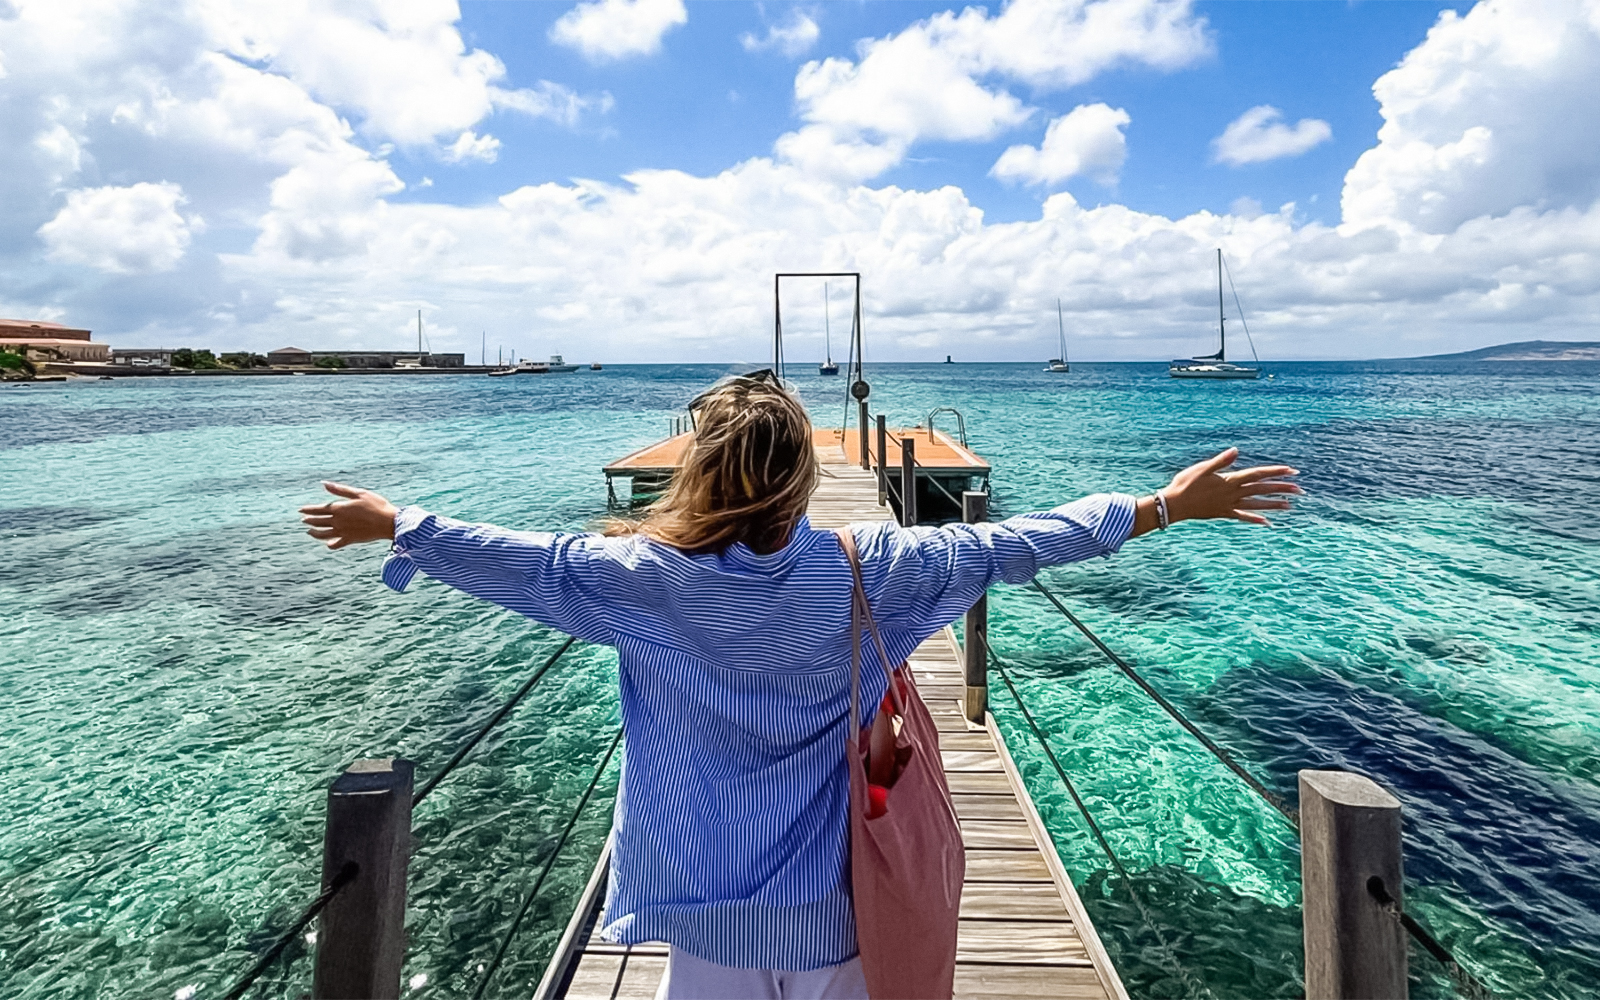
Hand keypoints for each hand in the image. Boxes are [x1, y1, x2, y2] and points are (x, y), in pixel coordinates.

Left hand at [299, 482, 398, 548]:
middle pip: (319, 521)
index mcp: (339, 508)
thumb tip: (324, 484)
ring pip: (323, 534)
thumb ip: (340, 490)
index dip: (308, 509)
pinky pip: (336, 544)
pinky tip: (328, 543)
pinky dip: (330, 544)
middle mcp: (338, 521)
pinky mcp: (350, 540)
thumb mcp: (358, 493)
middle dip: (310, 520)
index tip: (301, 510)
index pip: (319, 509)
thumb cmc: (376, 504)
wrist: (388, 522)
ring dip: (315, 533)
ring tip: (309, 532)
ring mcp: (343, 532)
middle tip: (303, 520)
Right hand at [1162, 447, 1301, 525]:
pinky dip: (1254, 519)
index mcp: (1230, 480)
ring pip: (1256, 505)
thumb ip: (1221, 461)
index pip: (1257, 474)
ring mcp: (1229, 505)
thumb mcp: (1202, 468)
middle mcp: (1233, 494)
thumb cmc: (1185, 484)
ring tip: (1289, 506)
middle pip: (1261, 490)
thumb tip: (1236, 451)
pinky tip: (1266, 522)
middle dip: (1281, 488)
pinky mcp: (1223, 513)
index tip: (1291, 471)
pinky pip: (1242, 516)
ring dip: (1273, 505)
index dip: (1274, 472)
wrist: (1174, 505)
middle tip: (1300, 489)